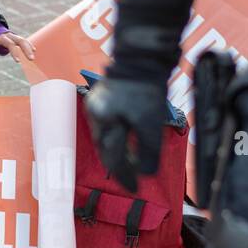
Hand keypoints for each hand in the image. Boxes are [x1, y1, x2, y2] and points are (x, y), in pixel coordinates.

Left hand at [0, 31, 34, 69]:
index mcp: (0, 37)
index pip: (9, 44)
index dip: (14, 52)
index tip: (18, 61)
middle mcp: (8, 35)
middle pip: (20, 40)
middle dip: (27, 49)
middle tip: (31, 59)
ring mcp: (12, 36)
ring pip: (23, 40)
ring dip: (29, 48)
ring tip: (32, 58)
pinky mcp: (13, 38)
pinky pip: (22, 40)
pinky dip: (28, 44)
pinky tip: (33, 50)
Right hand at [84, 76, 168, 192]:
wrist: (142, 59)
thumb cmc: (146, 89)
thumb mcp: (152, 124)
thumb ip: (148, 151)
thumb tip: (145, 173)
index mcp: (104, 121)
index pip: (113, 157)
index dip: (124, 176)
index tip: (134, 188)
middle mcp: (95, 115)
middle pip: (104, 149)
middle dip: (118, 166)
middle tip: (130, 181)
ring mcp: (95, 106)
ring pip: (103, 138)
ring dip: (116, 152)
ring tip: (128, 165)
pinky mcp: (101, 101)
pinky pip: (105, 126)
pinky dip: (114, 138)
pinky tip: (123, 142)